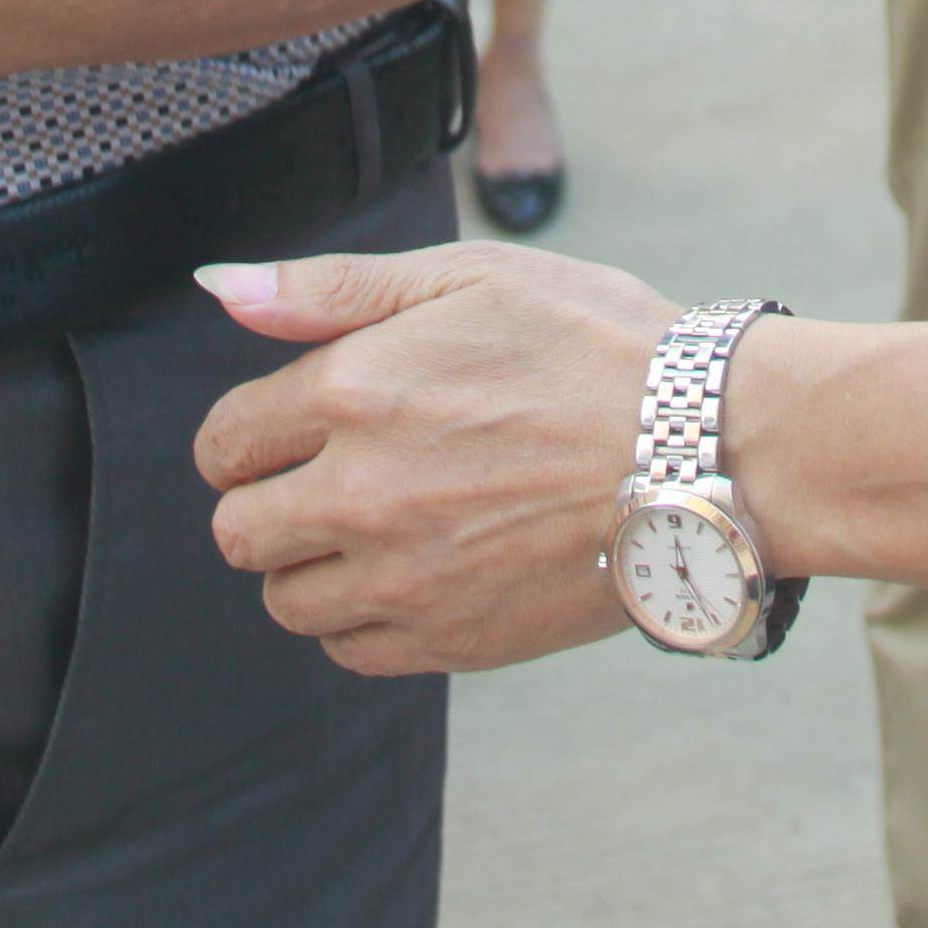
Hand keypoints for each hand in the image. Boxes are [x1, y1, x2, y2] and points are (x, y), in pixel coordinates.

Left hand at [197, 244, 677, 676]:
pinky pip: (350, 650)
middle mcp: (360, 492)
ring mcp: (404, 577)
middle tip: (328, 481)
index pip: (225, 442)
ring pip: (285, 600)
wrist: (708, 449)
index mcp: (353, 391)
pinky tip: (412, 574)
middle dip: (266, 503)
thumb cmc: (597, 346)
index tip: (295, 428)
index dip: (251, 434)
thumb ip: (331, 288)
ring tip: (375, 529)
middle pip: (238, 531)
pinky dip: (360, 621)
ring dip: (309, 567)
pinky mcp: (452, 640)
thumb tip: (220, 288)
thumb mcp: (470, 277)